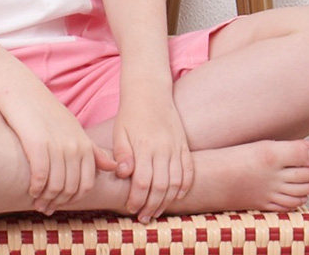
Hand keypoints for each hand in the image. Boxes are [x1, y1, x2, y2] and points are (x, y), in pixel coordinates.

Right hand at [3, 89, 117, 214]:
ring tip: (37, 202)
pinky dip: (36, 188)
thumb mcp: (74, 129)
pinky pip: (41, 177)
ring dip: (46, 199)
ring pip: (56, 186)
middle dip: (58, 202)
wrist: (24, 93)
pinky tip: (31, 189)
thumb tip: (113, 166)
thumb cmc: (48, 113)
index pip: (86, 185)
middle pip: (71, 189)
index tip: (61, 203)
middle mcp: (74, 146)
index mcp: (84, 145)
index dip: (74, 200)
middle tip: (46, 207)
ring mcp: (57, 146)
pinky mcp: (38, 145)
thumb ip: (93, 150)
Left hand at [112, 93, 193, 221]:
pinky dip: (185, 187)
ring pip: (176, 183)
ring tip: (156, 210)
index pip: (141, 182)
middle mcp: (162, 149)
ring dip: (167, 201)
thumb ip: (122, 153)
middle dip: (151, 205)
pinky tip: (176, 196)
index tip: (130, 208)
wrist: (149, 91)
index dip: (136, 199)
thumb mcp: (120, 131)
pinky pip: (189, 171)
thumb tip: (123, 173)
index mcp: (144, 146)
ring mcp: (175, 147)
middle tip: (143, 216)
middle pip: (161, 187)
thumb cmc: (130, 114)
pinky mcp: (184, 145)